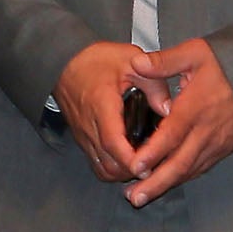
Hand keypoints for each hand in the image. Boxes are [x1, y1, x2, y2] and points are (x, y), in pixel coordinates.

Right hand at [54, 40, 152, 181]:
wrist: (64, 60)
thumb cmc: (97, 60)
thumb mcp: (131, 60)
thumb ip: (153, 84)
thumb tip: (168, 110)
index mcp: (101, 104)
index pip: (113, 142)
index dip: (131, 159)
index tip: (148, 167)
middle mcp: (89, 124)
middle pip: (109, 163)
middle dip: (132, 170)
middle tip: (154, 164)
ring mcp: (83, 134)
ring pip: (102, 168)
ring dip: (123, 172)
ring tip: (143, 163)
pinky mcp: (81, 138)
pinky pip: (96, 163)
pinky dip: (113, 168)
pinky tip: (128, 159)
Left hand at [125, 37, 232, 205]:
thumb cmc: (225, 64)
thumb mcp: (195, 53)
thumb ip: (165, 61)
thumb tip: (137, 63)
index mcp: (196, 107)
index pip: (173, 134)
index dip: (154, 152)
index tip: (136, 166)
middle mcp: (207, 130)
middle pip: (180, 162)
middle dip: (156, 182)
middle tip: (134, 198)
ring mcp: (217, 142)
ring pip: (190, 169)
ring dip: (166, 185)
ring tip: (141, 197)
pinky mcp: (223, 148)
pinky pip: (200, 167)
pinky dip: (182, 178)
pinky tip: (165, 184)